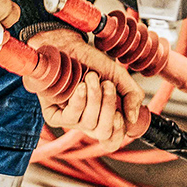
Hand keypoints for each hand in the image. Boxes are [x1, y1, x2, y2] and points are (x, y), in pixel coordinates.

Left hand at [23, 28, 143, 146]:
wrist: (68, 45)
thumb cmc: (90, 61)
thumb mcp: (118, 75)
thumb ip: (132, 95)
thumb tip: (132, 118)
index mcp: (103, 116)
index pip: (112, 140)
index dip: (118, 132)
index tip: (120, 114)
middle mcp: (87, 121)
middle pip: (103, 133)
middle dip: (109, 107)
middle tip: (107, 85)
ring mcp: (70, 120)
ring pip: (89, 124)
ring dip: (94, 98)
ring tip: (91, 78)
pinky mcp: (54, 116)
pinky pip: (70, 118)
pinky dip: (79, 101)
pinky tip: (79, 86)